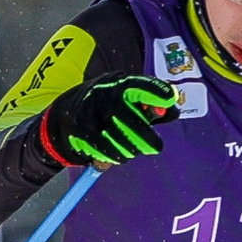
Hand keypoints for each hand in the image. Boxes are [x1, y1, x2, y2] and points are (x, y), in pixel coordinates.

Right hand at [41, 75, 180, 166]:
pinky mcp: (81, 131)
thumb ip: (152, 106)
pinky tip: (115, 153)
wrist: (71, 111)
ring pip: (120, 141)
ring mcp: (90, 113)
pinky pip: (106, 152)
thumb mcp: (130, 99)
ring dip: (131, 150)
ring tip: (131, 148)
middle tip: (154, 147)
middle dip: (147, 140)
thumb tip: (170, 111)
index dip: (156, 91)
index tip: (170, 98)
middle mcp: (104, 94)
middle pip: (133, 122)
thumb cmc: (112, 106)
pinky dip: (115, 157)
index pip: (141, 85)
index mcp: (121, 84)